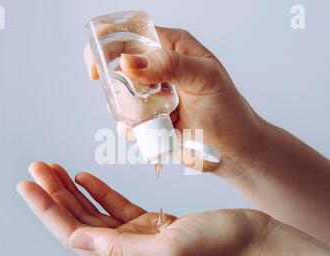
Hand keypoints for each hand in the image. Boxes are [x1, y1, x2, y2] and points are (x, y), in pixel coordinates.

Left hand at [17, 161, 271, 255]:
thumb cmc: (220, 248)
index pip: (73, 235)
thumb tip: (77, 240)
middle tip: (35, 168)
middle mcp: (127, 254)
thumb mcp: (168, 250)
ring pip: (94, 213)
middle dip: (53, 195)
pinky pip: (116, 207)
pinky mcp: (154, 225)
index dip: (46, 210)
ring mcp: (140, 238)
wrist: (255, 244)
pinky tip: (84, 177)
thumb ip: (119, 249)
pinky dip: (99, 191)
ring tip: (52, 167)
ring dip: (71, 190)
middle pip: (78, 222)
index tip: (26, 185)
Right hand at [84, 27, 264, 173]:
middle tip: (145, 102)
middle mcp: (155, 68)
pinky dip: (135, 132)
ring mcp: (148, 96)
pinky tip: (160, 132)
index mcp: (170, 46)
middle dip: (122, 88)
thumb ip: (170, 64)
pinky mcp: (146, 121)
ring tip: (165, 118)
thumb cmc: (227, 109)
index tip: (97, 69)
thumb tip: (128, 62)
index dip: (107, 44)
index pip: (130, 33)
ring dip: (133, 113)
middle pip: (116, 68)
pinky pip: (125, 125)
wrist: (232, 149)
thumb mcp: (206, 79)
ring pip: (117, 100)